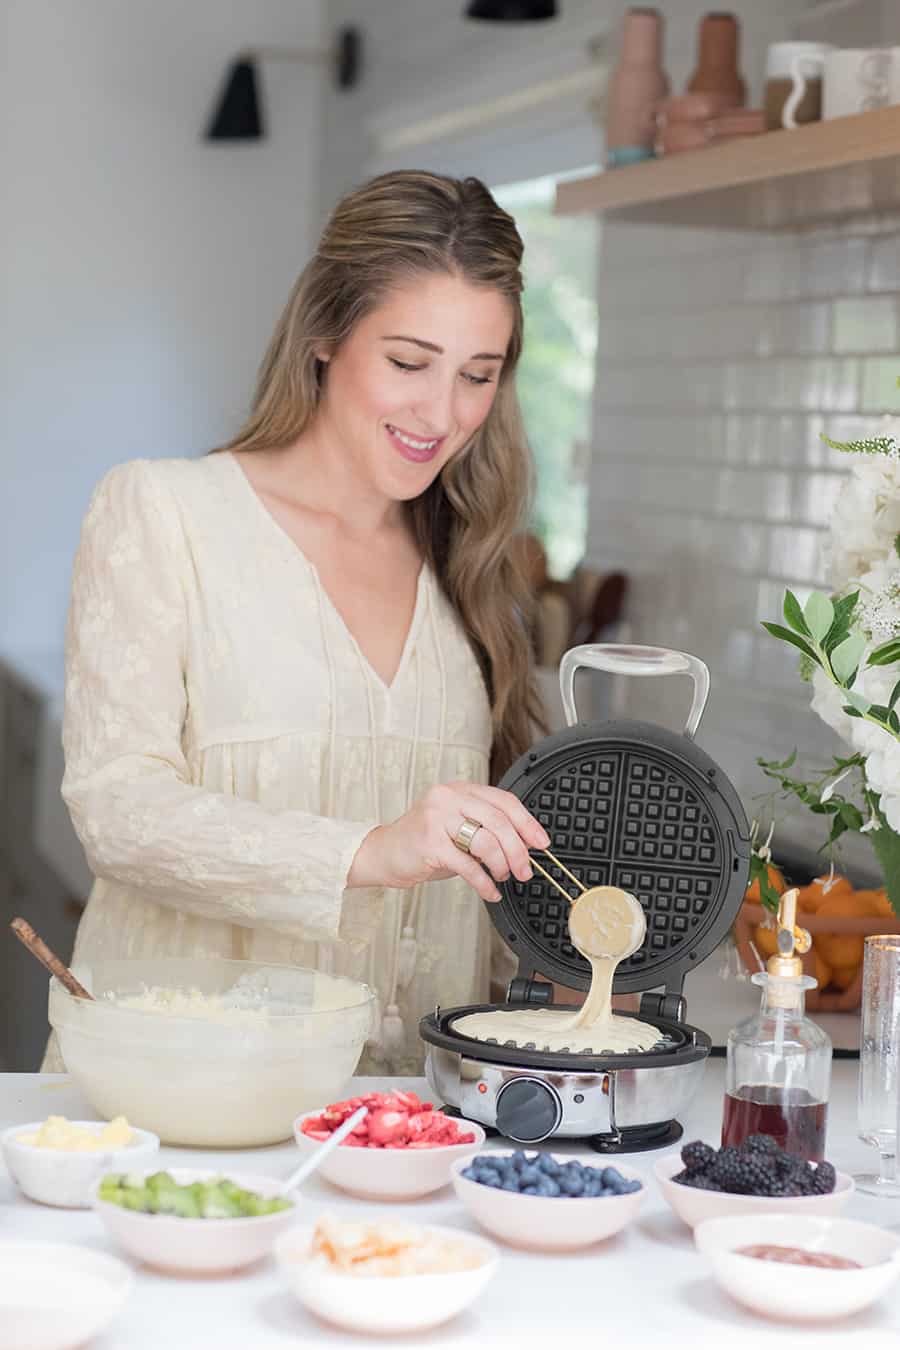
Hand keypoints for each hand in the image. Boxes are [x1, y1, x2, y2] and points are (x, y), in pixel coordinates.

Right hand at [347, 782, 550, 902]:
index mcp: (460, 790)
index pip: (504, 801)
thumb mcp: (457, 827)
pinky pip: (468, 865)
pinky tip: (490, 891)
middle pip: (499, 821)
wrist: (383, 854)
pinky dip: (484, 882)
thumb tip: (523, 846)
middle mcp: (448, 798)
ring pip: (486, 841)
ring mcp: (437, 818)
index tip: (541, 843)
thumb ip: (485, 828)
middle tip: (526, 870)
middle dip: (518, 850)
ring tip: (502, 877)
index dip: (527, 823)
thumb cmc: (424, 842)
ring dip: (502, 865)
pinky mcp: (430, 843)